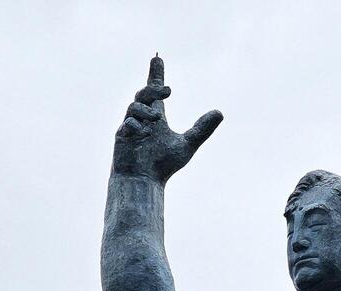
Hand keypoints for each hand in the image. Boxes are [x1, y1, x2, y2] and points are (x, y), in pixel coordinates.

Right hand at [112, 55, 222, 182]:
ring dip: (147, 110)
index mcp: (155, 118)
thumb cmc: (163, 166)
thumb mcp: (187, 145)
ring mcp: (130, 126)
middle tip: (169, 91)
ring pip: (134, 106)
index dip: (156, 75)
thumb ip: (201, 129)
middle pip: (144, 93)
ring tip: (157, 119)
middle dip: (154, 89)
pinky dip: (135, 125)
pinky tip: (142, 133)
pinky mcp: (121, 137)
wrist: (145, 182)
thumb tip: (219, 112)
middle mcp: (141, 119)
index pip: (154, 92)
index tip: (157, 58)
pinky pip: (127, 124)